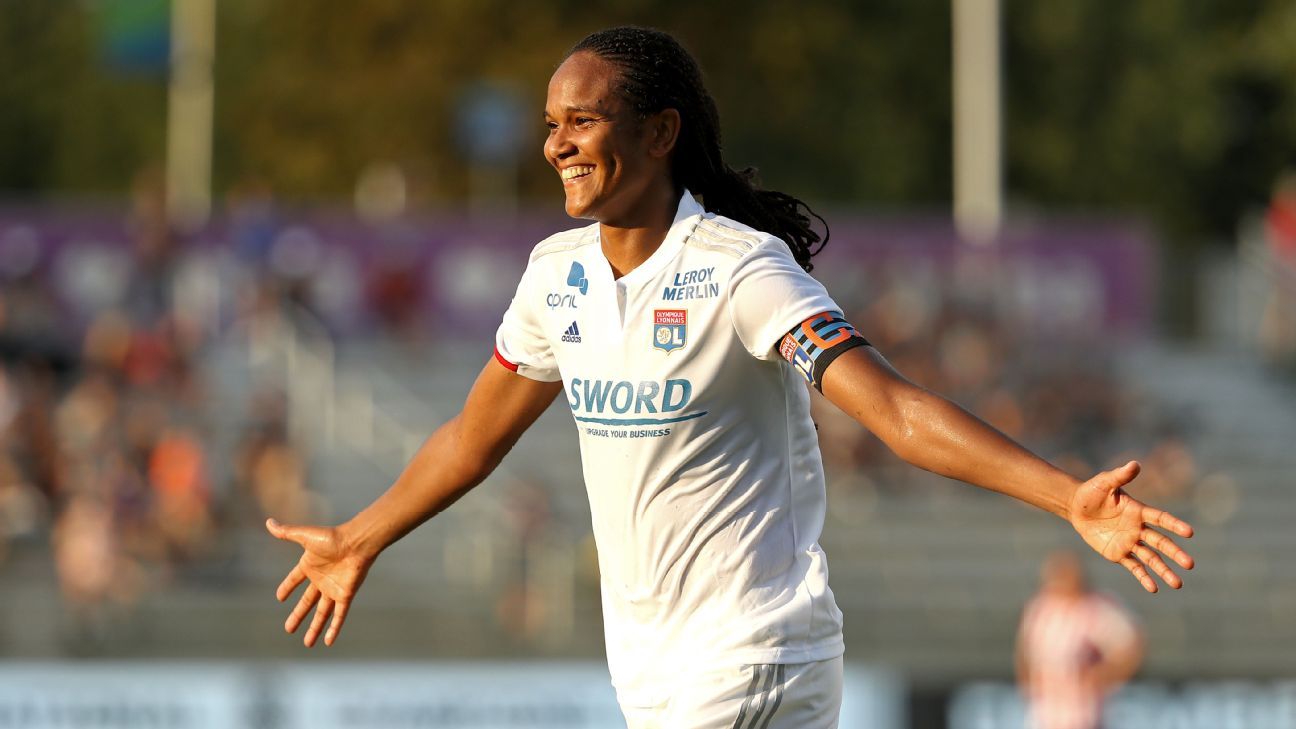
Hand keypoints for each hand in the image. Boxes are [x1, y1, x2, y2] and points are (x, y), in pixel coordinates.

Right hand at [267, 518, 374, 646]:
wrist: (357, 543)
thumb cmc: (332, 538)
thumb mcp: (305, 536)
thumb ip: (286, 532)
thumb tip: (268, 522)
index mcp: (310, 566)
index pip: (294, 580)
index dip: (287, 587)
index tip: (279, 597)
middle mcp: (321, 580)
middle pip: (307, 603)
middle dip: (298, 616)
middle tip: (288, 630)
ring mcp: (333, 589)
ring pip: (322, 614)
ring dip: (314, 628)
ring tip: (307, 644)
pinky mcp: (345, 595)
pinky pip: (339, 615)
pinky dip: (334, 628)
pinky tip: (328, 642)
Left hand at [1068, 461, 1194, 592]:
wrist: (1077, 507)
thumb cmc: (1092, 492)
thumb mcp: (1104, 482)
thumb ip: (1120, 476)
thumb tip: (1135, 464)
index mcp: (1139, 511)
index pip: (1160, 519)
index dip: (1174, 525)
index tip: (1190, 533)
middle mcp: (1138, 528)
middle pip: (1161, 543)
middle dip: (1175, 554)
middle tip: (1190, 565)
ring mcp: (1130, 542)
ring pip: (1151, 559)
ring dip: (1164, 571)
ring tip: (1178, 584)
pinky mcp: (1119, 553)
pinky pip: (1134, 567)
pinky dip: (1143, 577)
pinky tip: (1153, 588)